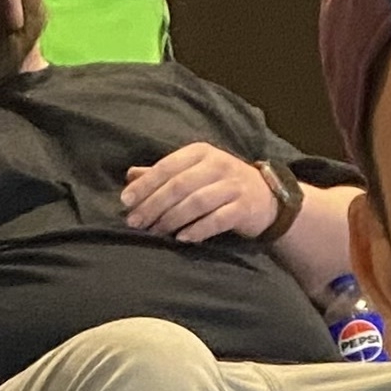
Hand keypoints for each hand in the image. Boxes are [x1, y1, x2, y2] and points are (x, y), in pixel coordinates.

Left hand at [118, 143, 282, 243]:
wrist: (264, 197)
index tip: (125, 202)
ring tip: (155, 232)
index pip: (167, 166)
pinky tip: (182, 239)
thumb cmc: (219, 183)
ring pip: (197, 202)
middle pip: (179, 185)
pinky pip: (218, 220)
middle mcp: (217, 164)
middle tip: (135, 222)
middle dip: (154, 205)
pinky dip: (198, 229)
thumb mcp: (193, 172)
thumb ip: (163, 174)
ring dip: (172, 219)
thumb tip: (130, 175)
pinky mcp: (244, 207)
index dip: (145, 184)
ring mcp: (232, 186)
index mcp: (200, 152)